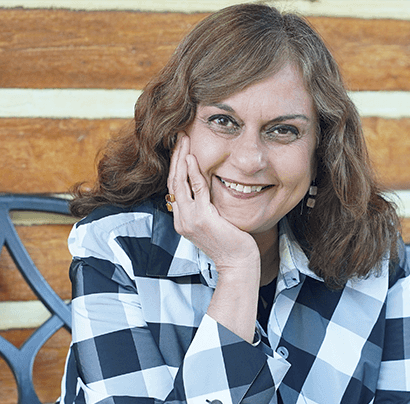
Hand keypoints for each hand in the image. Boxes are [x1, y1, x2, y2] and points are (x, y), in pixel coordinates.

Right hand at [168, 133, 259, 274]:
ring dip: (181, 158)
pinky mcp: (202, 219)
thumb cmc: (230, 243)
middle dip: (175, 156)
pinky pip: (196, 190)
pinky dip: (193, 172)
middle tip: (179, 135)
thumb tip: (206, 189)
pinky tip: (192, 157)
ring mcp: (189, 220)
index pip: (174, 188)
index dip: (175, 166)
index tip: (180, 147)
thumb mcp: (213, 222)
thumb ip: (205, 207)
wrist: (237, 262)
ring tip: (184, 139)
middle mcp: (181, 220)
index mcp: (182, 220)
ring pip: (179, 183)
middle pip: (173, 182)